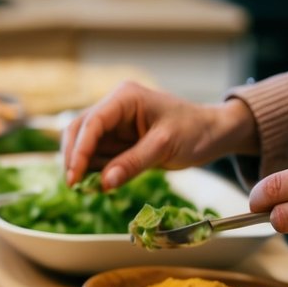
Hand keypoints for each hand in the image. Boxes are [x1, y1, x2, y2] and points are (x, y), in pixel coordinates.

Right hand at [61, 81, 258, 187]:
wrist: (213, 133)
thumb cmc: (195, 132)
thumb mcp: (165, 147)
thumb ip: (132, 163)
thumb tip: (103, 183)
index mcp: (125, 98)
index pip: (92, 123)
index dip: (78, 150)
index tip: (74, 177)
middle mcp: (114, 107)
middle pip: (79, 131)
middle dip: (73, 158)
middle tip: (74, 186)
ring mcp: (114, 124)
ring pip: (84, 144)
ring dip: (81, 165)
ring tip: (85, 188)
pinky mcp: (118, 140)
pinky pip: (97, 155)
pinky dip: (93, 169)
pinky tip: (96, 184)